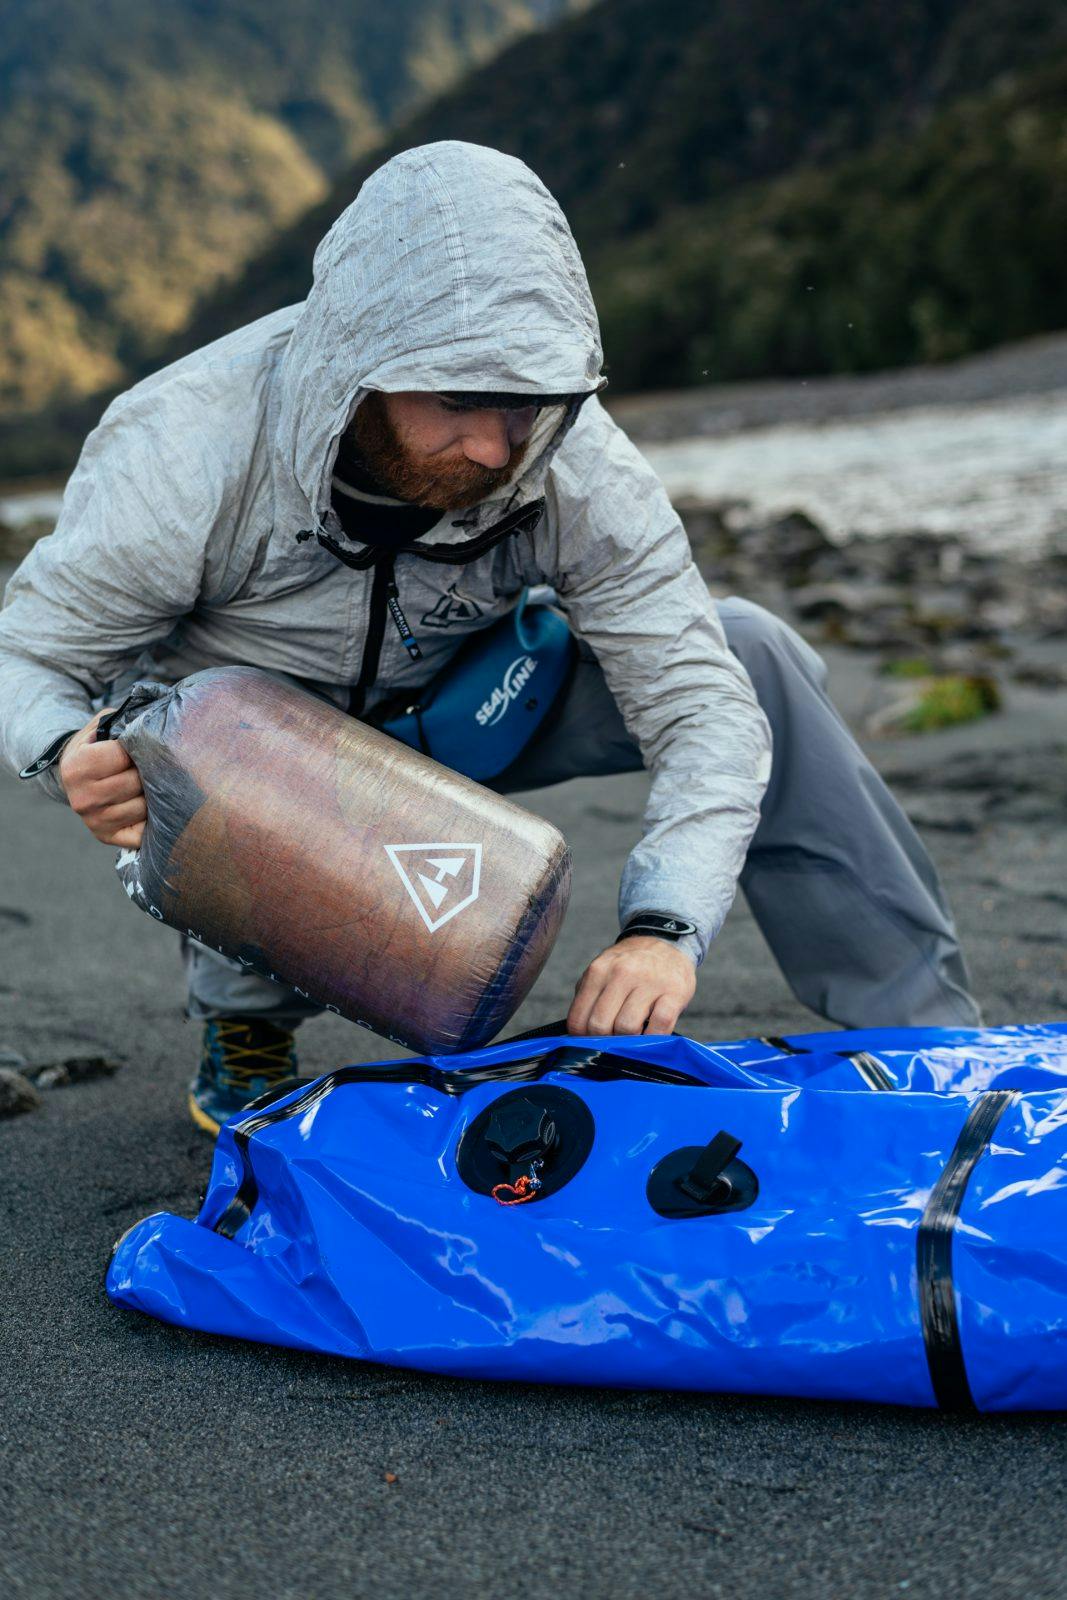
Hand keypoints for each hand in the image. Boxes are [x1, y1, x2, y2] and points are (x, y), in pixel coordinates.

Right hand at [58, 710, 145, 847]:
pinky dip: (151, 818)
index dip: (139, 748)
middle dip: (148, 771)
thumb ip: (121, 721)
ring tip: (147, 783)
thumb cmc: (93, 748)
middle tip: (150, 764)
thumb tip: (153, 722)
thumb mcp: (98, 728)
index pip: (125, 755)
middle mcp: (83, 798)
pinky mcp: (106, 837)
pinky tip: (149, 806)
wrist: (72, 778)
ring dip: (152, 793)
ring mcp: (94, 821)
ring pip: (143, 806)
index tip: (141, 745)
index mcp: (78, 768)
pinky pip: (144, 831)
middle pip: (135, 782)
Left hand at [567, 937, 696, 1036]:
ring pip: (627, 1027)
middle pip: (600, 1026)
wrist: (666, 943)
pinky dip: (653, 1038)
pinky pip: (659, 1026)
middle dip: (605, 1041)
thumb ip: (588, 998)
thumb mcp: (602, 971)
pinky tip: (651, 1034)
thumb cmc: (630, 966)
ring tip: (634, 1033)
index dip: (582, 1038)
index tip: (592, 1042)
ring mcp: (649, 982)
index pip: (578, 1019)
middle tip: (614, 1039)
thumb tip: (578, 1034)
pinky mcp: (674, 993)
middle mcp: (622, 973)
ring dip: (629, 1039)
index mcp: (598, 971)